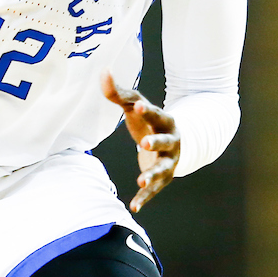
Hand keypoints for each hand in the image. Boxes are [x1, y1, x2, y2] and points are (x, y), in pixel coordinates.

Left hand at [102, 71, 179, 212]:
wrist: (175, 142)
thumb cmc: (149, 121)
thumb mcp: (136, 106)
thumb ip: (119, 93)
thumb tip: (103, 71)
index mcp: (165, 120)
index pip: (157, 113)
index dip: (149, 110)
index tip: (139, 106)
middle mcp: (171, 141)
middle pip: (166, 141)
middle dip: (156, 142)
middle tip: (142, 144)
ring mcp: (169, 161)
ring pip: (163, 169)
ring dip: (152, 174)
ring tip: (140, 181)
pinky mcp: (163, 179)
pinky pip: (155, 190)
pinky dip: (145, 199)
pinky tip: (134, 207)